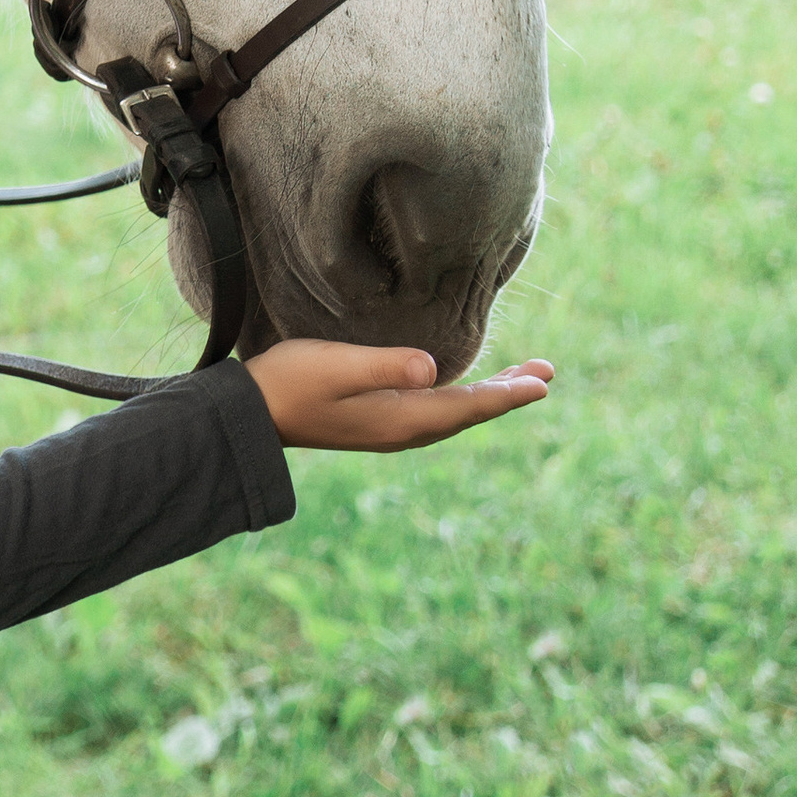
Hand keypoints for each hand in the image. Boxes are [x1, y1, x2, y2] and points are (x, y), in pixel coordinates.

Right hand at [248, 341, 553, 451]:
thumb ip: (384, 366)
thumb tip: (432, 368)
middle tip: (545, 373)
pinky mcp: (376, 423)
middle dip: (507, 393)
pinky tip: (459, 391)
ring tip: (518, 381)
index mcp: (399, 418)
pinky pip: (435, 414)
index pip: (467, 406)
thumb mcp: (335, 365)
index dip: (507, 394)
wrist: (251, 416)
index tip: (543, 383)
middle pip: (467, 412)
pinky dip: (460, 401)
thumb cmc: (289, 383)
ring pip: (453, 414)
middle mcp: (401, 430)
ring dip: (487, 397)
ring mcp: (389, 430)